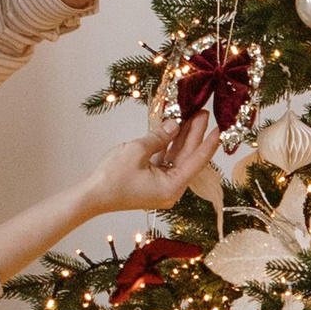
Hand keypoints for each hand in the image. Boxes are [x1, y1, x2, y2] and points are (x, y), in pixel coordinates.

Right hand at [79, 106, 220, 218]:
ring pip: (177, 158)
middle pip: (188, 158)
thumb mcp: (138, 150)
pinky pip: (165, 161)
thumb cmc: (111, 178)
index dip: (208, 143)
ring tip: (190, 116)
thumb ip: (160, 136)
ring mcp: (161, 186)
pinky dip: (168, 146)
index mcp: (172, 187)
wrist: (91, 196)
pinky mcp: (152, 182)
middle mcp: (171, 189)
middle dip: (194, 135)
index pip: (197, 162)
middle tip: (202, 113)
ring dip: (182, 138)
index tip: (219, 129)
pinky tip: (172, 129)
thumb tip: (174, 124)